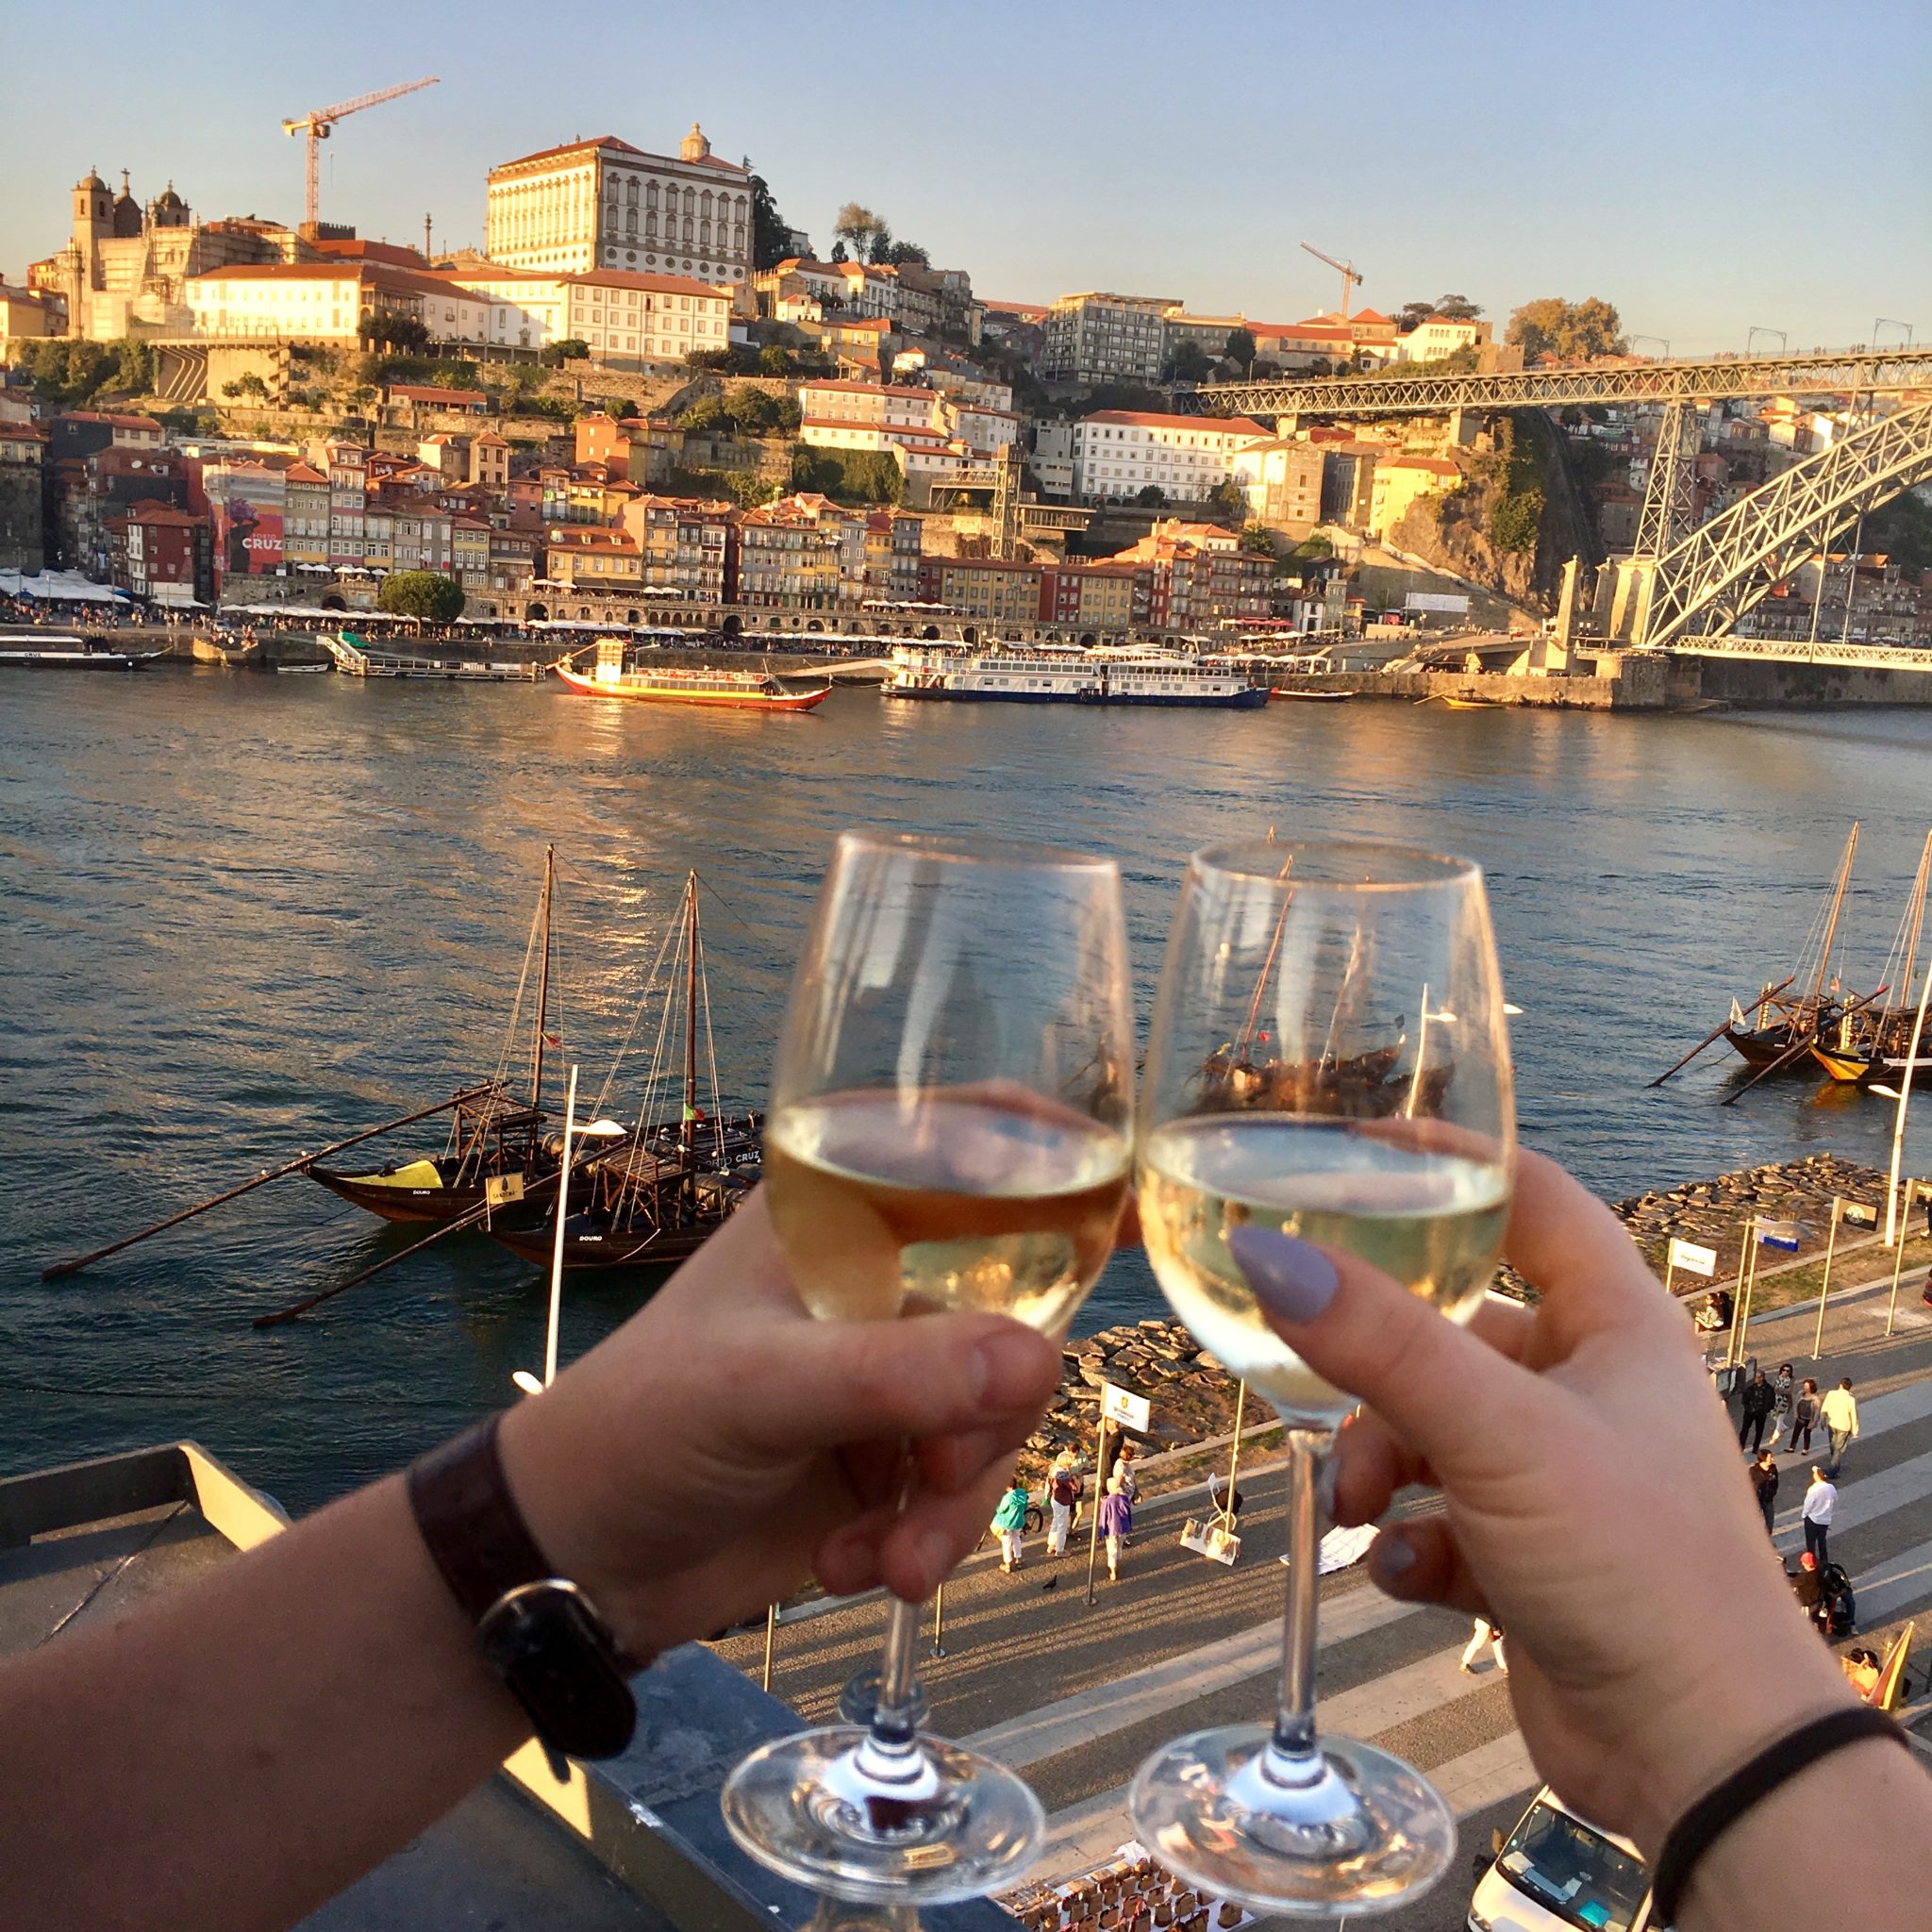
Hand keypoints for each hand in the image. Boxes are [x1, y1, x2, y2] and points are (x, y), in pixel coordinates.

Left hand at [498, 1190, 1060, 1657]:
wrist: (578, 1563)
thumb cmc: (643, 1427)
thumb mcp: (762, 1389)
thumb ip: (896, 1374)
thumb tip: (1040, 1360)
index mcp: (840, 1216)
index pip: (965, 1148)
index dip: (1054, 1158)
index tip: (1128, 1207)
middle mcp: (878, 1284)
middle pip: (1012, 1312)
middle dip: (992, 1413)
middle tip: (949, 1477)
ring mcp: (887, 1377)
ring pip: (995, 1418)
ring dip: (958, 1502)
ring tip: (896, 1562)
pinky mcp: (887, 1464)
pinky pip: (962, 1491)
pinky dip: (928, 1538)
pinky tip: (860, 1567)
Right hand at [1230, 1150, 1852, 1851]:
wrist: (1700, 1754)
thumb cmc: (1633, 1563)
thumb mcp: (1495, 1432)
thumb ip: (1378, 1342)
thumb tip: (1261, 1251)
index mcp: (1616, 1324)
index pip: (1531, 1199)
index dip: (1450, 1161)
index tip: (1355, 1145)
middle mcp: (1591, 1387)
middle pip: (1451, 1329)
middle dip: (1376, 1369)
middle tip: (1316, 1385)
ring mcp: (1560, 1476)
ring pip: (1431, 1430)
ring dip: (1379, 1466)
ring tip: (1359, 1512)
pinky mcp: (1531, 1557)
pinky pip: (1437, 1518)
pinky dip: (1409, 1541)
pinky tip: (1405, 1573)